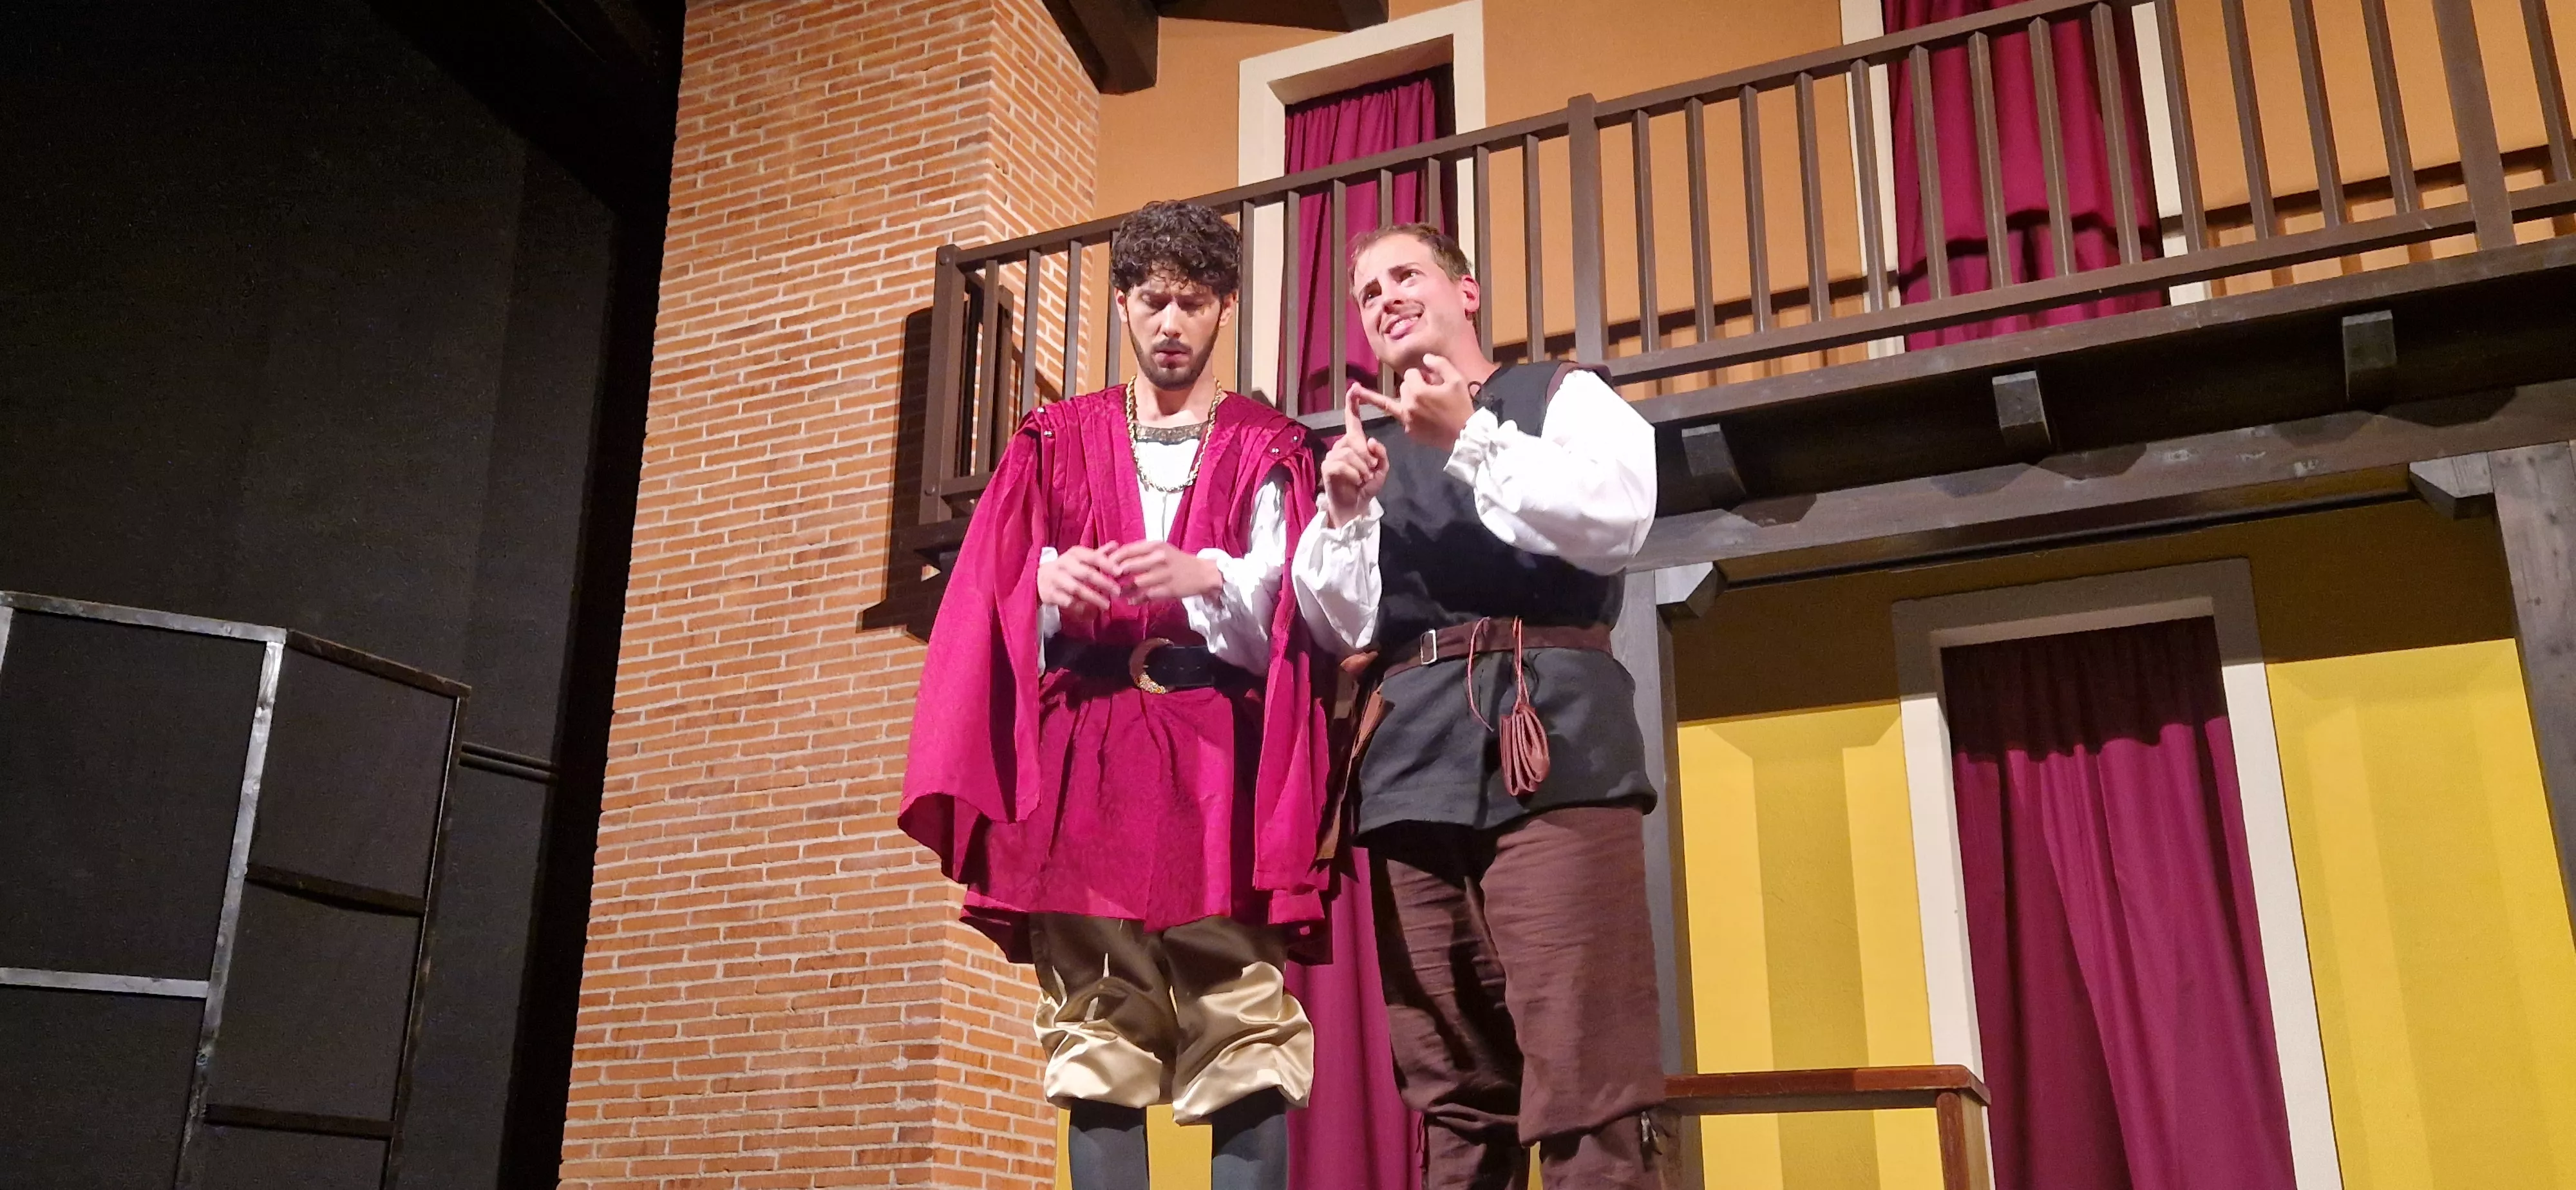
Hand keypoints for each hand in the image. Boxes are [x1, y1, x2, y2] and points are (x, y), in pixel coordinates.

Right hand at [1038, 543, 1121, 617]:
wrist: (1039, 578)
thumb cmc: (1067, 568)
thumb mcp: (1081, 558)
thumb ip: (1098, 554)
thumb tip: (1116, 545)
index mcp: (1074, 553)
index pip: (1093, 557)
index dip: (1107, 564)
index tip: (1120, 572)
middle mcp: (1064, 563)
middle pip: (1086, 573)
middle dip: (1103, 583)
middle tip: (1118, 592)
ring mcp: (1055, 578)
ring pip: (1076, 588)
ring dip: (1093, 597)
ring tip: (1106, 605)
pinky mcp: (1050, 593)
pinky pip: (1067, 601)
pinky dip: (1079, 606)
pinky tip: (1090, 611)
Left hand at [1107, 540, 1223, 602]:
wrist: (1202, 573)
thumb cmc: (1177, 561)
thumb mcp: (1160, 550)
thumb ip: (1140, 553)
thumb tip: (1115, 558)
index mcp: (1155, 545)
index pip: (1127, 550)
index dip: (1113, 560)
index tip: (1105, 567)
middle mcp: (1159, 557)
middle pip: (1128, 566)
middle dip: (1115, 576)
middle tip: (1108, 582)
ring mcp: (1164, 574)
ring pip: (1136, 582)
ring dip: (1124, 590)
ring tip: (1117, 593)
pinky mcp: (1169, 589)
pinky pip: (1146, 595)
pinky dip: (1136, 599)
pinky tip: (1131, 601)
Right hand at [1321, 382, 1389, 526]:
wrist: (1355, 507)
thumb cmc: (1367, 487)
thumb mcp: (1381, 470)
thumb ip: (1381, 455)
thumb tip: (1370, 441)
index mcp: (1354, 443)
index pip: (1353, 420)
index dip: (1353, 404)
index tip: (1354, 388)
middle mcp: (1341, 445)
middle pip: (1354, 439)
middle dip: (1366, 455)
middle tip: (1371, 471)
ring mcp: (1332, 456)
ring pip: (1349, 453)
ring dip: (1361, 468)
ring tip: (1363, 479)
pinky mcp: (1326, 468)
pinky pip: (1342, 464)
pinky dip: (1353, 474)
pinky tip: (1356, 482)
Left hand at [1351, 353, 1475, 453]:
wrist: (1466, 435)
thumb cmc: (1462, 406)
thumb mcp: (1456, 379)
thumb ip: (1439, 364)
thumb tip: (1425, 358)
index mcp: (1417, 392)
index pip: (1409, 375)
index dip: (1421, 375)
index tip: (1432, 379)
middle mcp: (1407, 406)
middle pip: (1404, 387)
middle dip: (1414, 386)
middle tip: (1431, 390)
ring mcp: (1407, 421)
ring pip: (1399, 402)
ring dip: (1408, 398)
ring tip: (1421, 401)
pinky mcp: (1409, 432)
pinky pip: (1403, 417)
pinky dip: (1409, 414)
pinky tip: (1415, 415)